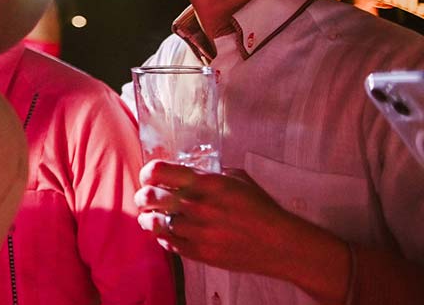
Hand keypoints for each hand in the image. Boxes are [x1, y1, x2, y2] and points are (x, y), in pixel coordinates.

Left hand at [135, 160, 332, 279]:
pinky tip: (164, 233)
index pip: (159, 171)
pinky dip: (162, 237)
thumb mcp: (237, 178)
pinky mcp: (200, 253)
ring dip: (148, 218)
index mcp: (206, 183)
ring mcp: (197, 231)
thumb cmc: (262, 209)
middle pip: (151, 197)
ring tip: (148, 216)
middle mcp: (198, 206)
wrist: (280, 244)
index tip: (148, 175)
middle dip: (143, 196)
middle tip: (144, 197)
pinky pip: (169, 244)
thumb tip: (190, 170)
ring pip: (155, 222)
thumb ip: (210, 173)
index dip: (148, 172)